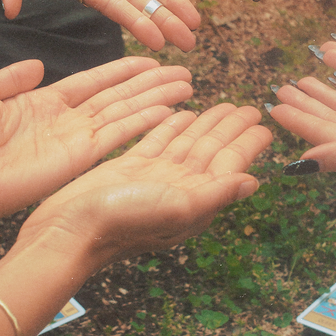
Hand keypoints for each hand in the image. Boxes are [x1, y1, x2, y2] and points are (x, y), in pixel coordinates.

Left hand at [0, 56, 192, 229]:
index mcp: (44, 102)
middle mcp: (66, 122)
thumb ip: (12, 75)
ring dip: (156, 100)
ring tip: (185, 86)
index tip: (150, 61)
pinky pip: (117, 136)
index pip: (94, 82)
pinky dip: (143, 122)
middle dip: (151, 85)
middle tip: (182, 73)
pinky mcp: (78, 159)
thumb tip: (37, 64)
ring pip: (125, 113)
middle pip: (119, 97)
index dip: (123, 71)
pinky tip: (167, 110)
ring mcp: (74, 141)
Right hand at [15, 103, 271, 270]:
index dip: (246, 144)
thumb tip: (254, 183)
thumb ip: (217, 194)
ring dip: (206, 125)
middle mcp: (178, 188)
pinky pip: (158, 142)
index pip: (229, 165)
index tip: (264, 126)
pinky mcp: (129, 167)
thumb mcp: (179, 208)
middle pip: (212, 151)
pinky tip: (182, 115)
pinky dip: (171, 128)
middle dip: (231, 129)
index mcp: (195, 198)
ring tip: (223, 106)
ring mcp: (154, 177)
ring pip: (187, 144)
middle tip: (250, 108)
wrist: (70, 229)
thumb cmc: (124, 222)